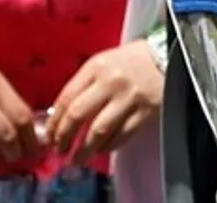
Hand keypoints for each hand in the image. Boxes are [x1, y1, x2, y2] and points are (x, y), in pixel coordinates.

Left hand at [45, 40, 164, 162]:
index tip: (49, 137)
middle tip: (59, 151)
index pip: (66, 98)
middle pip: (78, 115)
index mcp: (96, 67)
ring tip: (77, 159)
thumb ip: (84, 85)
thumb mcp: (104, 63)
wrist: (166, 56)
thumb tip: (62, 116)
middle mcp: (110, 82)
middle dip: (64, 137)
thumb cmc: (130, 60)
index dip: (54, 122)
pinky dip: (108, 146)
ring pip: (99, 130)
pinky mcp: (145, 111)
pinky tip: (101, 150)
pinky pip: (122, 135)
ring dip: (85, 149)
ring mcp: (128, 98)